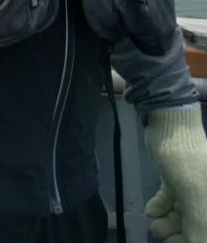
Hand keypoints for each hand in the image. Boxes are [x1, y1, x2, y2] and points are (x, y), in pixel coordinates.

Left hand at [145, 104, 206, 241]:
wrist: (168, 120)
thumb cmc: (187, 159)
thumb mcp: (196, 196)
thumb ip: (199, 227)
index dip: (194, 239)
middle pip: (198, 222)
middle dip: (180, 232)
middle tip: (160, 235)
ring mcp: (195, 185)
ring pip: (185, 213)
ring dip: (169, 222)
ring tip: (154, 225)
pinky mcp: (178, 176)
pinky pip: (173, 198)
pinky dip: (162, 206)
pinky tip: (151, 210)